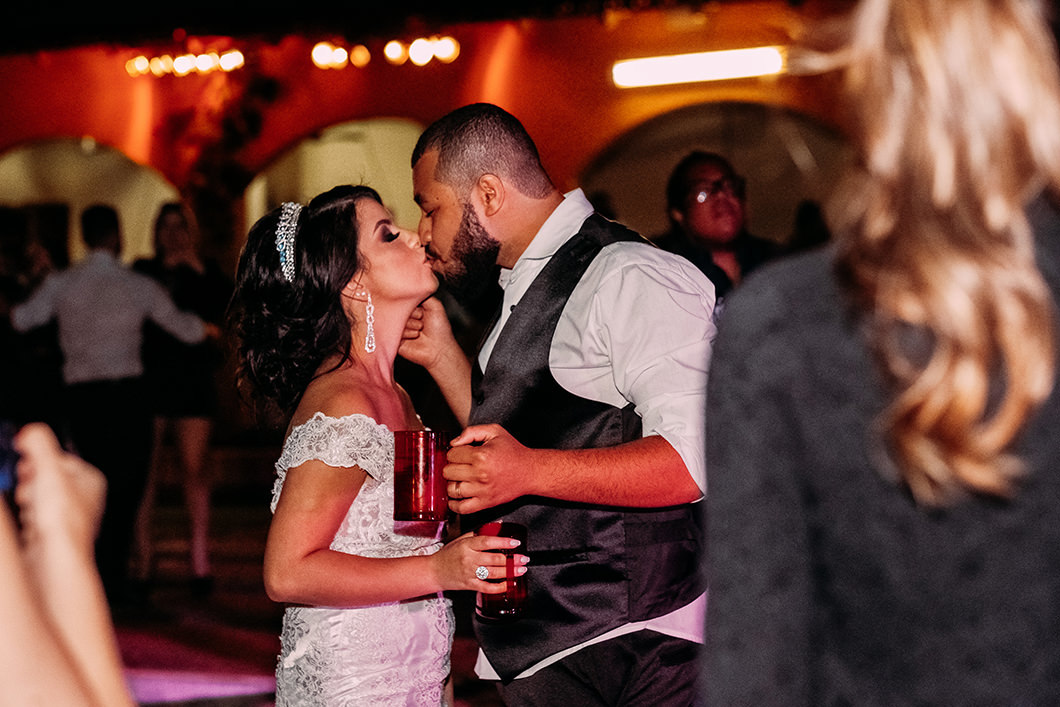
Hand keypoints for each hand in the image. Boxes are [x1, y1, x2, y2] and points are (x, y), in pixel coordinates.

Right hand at [13, 423, 105, 555]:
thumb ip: (39, 444)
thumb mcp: (49, 469)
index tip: (27, 465)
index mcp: (91, 479)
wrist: (56, 557)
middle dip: (31, 482)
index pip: (58, 458)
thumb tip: (31, 431)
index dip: (38, 461)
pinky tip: (30, 524)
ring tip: (31, 508)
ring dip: (28, 500)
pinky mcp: (54, 533)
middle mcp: (84, 498)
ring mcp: (70, 516)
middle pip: (46, 477)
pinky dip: (27, 518)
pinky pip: (33, 517)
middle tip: (31, 491)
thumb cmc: (62, 519)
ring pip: (37, 497)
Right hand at [399, 296, 457, 369]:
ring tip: (420, 331)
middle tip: (422, 321)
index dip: (412, 304)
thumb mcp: (435, 306)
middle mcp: (404, 317)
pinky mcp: (394, 340)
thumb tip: (413, 285)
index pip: (404, 299)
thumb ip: (424, 294)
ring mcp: (398, 328)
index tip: (422, 311)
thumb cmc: (440, 329)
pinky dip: (407, 334)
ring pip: (397, 320)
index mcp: (412, 309)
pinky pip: (394, 332)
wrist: (440, 349)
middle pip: (399, 309)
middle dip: (413, 314)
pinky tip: (415, 337)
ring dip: (412, 325)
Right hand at [429, 531, 527, 591]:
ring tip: (520, 569)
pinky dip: (498, 587)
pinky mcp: (469, 585)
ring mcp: (469, 573)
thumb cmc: (448, 554)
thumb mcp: (461, 539)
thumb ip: (479, 533)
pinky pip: (486, 587)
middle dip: (512, 560)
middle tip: (524, 558)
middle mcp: (468, 559)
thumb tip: (498, 525)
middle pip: (494, 559)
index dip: (503, 543)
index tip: (515, 543)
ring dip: (509, 572)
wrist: (434, 571)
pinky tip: (507, 584)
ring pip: (493, 573)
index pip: (488, 542)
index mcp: (467, 545)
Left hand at [444, 424, 535, 513]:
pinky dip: (454, 504)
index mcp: (481, 455)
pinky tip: (457, 496)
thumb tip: (454, 443)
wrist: (530, 471)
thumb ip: (471, 432)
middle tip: (461, 465)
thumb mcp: (495, 432)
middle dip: (452, 466)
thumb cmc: (513, 452)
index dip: (454, 452)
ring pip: (452, 489)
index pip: (451, 454)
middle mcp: (480, 474)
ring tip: (460, 479)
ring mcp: (482, 490)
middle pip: (448, 472)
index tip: (461, 453)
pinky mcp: (485, 503)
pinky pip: (461, 508)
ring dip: (452, 484)